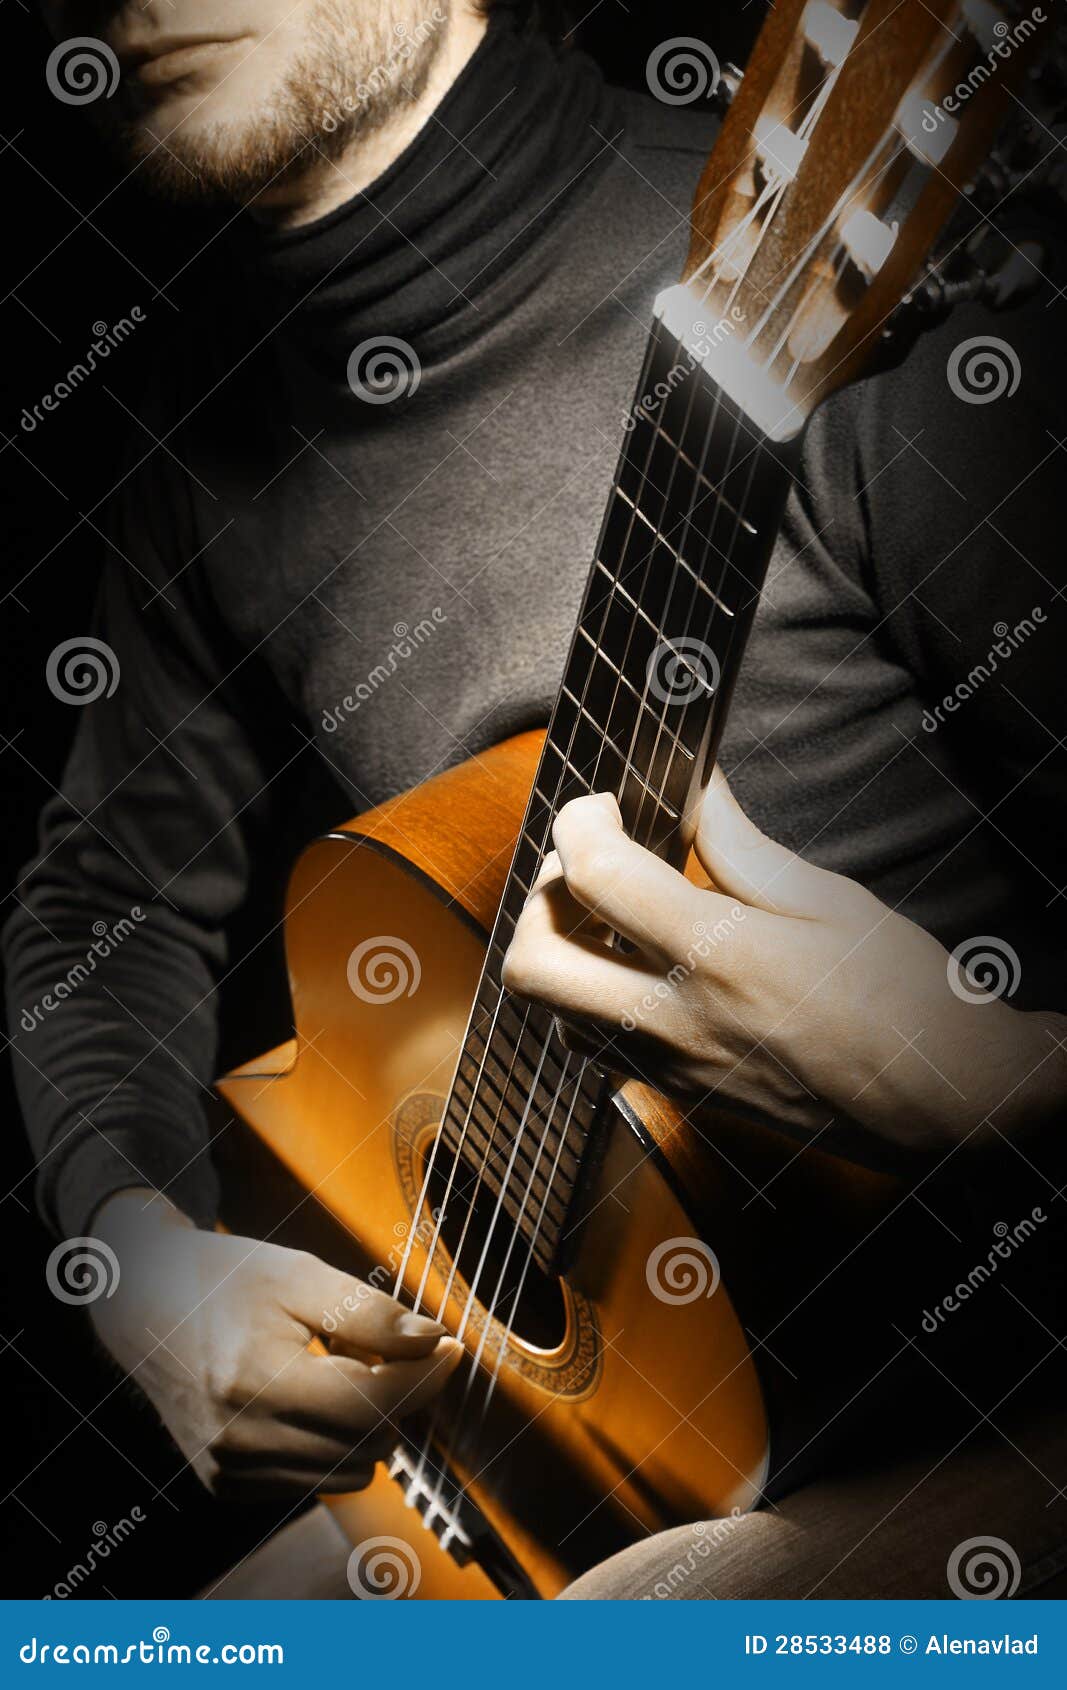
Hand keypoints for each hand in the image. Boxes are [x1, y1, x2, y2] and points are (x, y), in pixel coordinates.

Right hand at [90, 1192, 461, 1498]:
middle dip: (393, 1395)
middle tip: (373, 1346)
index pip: (375, 1403)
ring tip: (333, 1370)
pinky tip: (306, 1398)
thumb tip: (433, 1342)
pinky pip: (315, 1481)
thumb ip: (369, 1313)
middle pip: (370, 1443)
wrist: (143, 1302)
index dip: (426, 1376)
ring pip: (350, 1472)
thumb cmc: (224, 1280)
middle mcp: (241, 1440)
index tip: (450, 1347)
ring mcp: (230, 1470)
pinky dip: (330, 1444)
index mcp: (257, 1381)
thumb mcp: (299, 1274)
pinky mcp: (226, 1484)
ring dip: (364, 1425)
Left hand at [502, 773, 1064, 1159]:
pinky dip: (590, 1005)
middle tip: (579, 869)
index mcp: (722, 954)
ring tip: (605, 921)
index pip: (594, 877)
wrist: (948, 1105)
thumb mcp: (831, 902)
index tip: (601, 808)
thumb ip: (741, 846)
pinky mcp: (682, 1100)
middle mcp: (681, 1020)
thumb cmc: (906, 998)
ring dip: (558, 957)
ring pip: (553, 1017)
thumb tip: (696, 789)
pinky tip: (635, 973)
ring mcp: (674, 1069)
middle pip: (534, 966)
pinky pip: (597, 1052)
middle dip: (535, 901)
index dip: (578, 823)